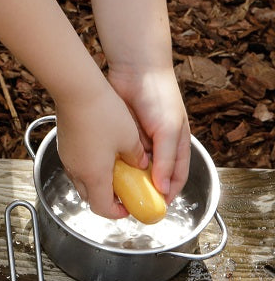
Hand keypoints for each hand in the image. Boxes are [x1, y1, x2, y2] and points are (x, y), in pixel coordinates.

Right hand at [54, 81, 147, 219]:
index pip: (103, 208)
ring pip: (83, 181)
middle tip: (124, 191)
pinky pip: (77, 165)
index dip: (117, 213)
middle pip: (90, 198)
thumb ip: (137, 156)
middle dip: (108, 199)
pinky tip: (103, 153)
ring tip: (116, 171)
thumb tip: (141, 162)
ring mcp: (68, 159)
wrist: (76, 89)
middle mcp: (78, 171)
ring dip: (99, 182)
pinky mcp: (65, 146)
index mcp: (95, 175)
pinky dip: (90, 168)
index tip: (129, 207)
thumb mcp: (130, 138)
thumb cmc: (103, 113)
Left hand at [108, 64, 190, 201]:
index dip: (166, 196)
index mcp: (175, 146)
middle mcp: (158, 147)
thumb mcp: (167, 130)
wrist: (136, 70)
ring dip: (125, 180)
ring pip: (132, 169)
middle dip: (141, 191)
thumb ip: (166, 159)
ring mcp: (138, 141)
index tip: (154, 210)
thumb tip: (163, 189)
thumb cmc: (160, 98)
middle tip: (129, 204)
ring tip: (115, 193)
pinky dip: (113, 166)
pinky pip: (117, 156)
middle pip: (151, 177)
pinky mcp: (120, 135)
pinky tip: (105, 174)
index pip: (175, 179)